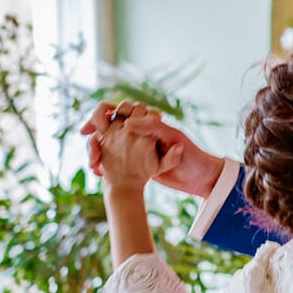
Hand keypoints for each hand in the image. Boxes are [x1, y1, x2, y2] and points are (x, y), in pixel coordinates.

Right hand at [80, 100, 222, 195]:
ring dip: (99, 152)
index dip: (104, 118)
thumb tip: (127, 122)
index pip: (120, 113)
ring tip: (94, 165)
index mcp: (149, 123)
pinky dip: (107, 164)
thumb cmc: (192, 155)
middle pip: (111, 127)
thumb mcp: (172, 138)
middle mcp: (142, 133)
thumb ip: (152, 128)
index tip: (96, 129)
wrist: (201, 179)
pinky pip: (118, 160)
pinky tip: (99, 172)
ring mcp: (139, 148)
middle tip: (92, 150)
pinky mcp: (140, 163)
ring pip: (111, 144)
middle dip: (97, 136)